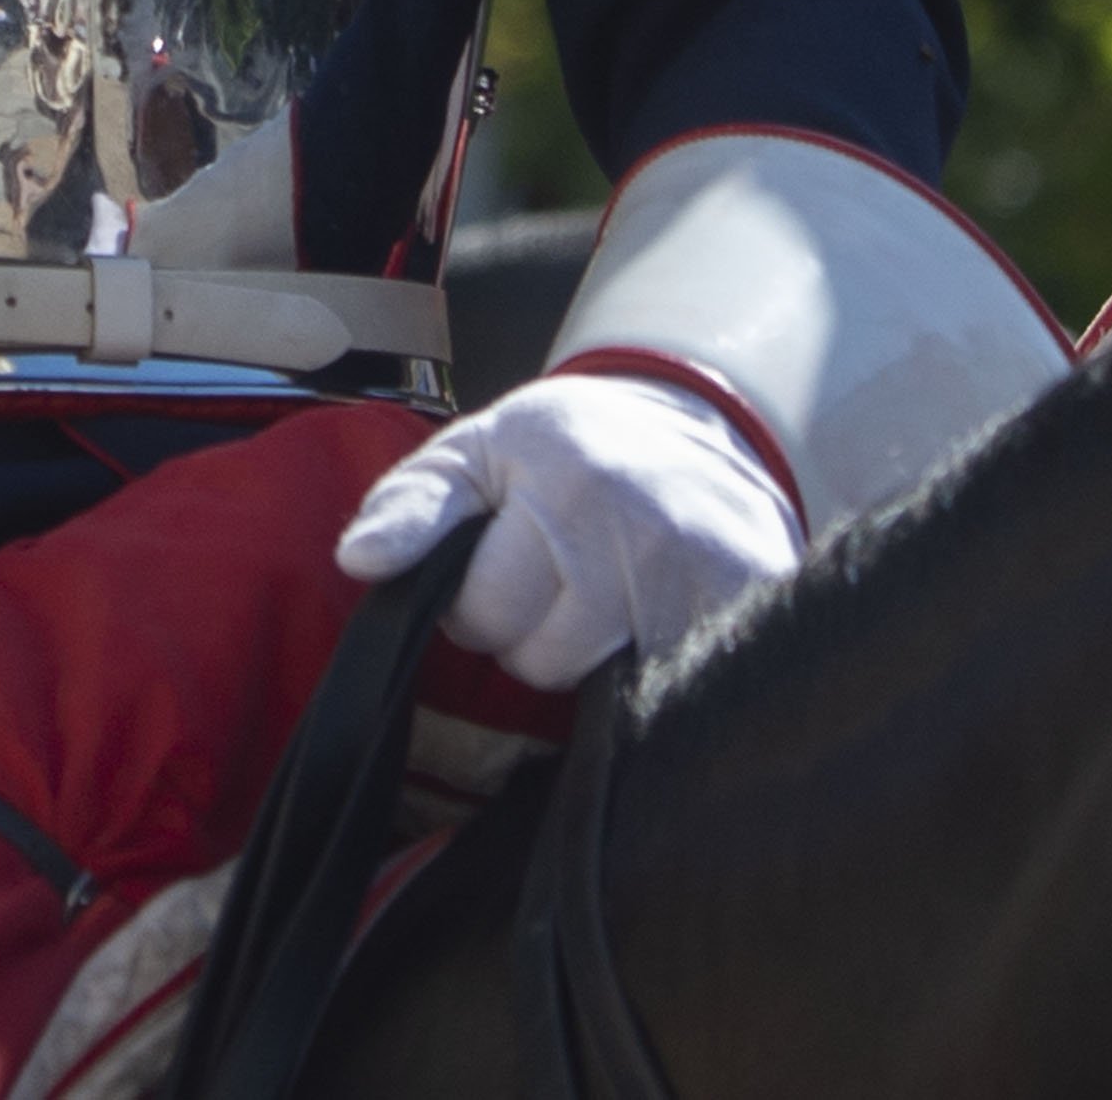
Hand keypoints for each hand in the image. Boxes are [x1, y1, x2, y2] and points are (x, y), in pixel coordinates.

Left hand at [331, 370, 797, 689]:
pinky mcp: (752, 598)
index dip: (478, 607)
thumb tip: (358, 561)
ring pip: (603, 688)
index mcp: (557, 473)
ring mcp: (701, 565)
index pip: (482, 613)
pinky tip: (658, 624)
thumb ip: (412, 504)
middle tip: (561, 584)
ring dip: (594, 661)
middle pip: (541, 661)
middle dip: (535, 637)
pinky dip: (658, 674)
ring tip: (607, 602)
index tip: (503, 569)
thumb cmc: (570, 449)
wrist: (696, 423)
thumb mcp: (480, 451)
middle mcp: (633, 518)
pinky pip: (674, 688)